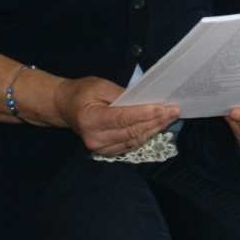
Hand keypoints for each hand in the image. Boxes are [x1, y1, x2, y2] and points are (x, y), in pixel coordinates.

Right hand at [53, 76, 178, 156]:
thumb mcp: (100, 85)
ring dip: (154, 129)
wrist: (65, 107)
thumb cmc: (82, 92)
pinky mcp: (106, 153)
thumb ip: (121, 94)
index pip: (123, 118)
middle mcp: (95, 139)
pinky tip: (157, 126)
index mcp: (90, 119)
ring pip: (134, 141)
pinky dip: (145, 135)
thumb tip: (144, 100)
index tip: (165, 108)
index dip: (146, 114)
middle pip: (132, 131)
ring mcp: (100, 149)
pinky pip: (130, 145)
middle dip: (156, 121)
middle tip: (174, 111)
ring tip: (170, 118)